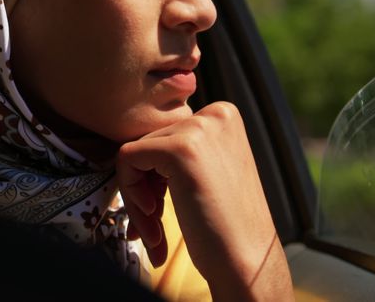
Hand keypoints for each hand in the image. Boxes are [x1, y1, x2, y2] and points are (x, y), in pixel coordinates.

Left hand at [117, 101, 293, 299]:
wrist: (247, 261)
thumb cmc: (226, 226)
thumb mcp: (210, 170)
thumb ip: (180, 152)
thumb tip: (132, 147)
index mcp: (224, 116)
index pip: (165, 135)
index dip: (155, 176)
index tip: (161, 208)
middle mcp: (215, 114)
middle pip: (149, 142)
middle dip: (144, 190)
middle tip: (153, 228)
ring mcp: (198, 129)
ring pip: (135, 153)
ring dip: (136, 199)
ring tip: (154, 233)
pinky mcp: (178, 149)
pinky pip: (126, 159)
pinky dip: (129, 193)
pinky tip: (152, 220)